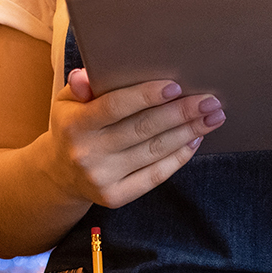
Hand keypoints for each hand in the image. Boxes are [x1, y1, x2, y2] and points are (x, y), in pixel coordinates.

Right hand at [38, 69, 222, 208]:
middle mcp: (87, 153)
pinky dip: (178, 157)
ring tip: (212, 117)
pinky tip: (194, 140)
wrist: (59, 174)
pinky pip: (155, 175)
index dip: (145, 97)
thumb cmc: (72, 127)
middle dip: (181, 114)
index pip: (114, 107)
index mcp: (75, 125)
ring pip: (154, 151)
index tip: (176, 87)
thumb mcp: (67, 102)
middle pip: (142, 129)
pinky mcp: (115, 196)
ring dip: (188, 133)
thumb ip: (80, 86)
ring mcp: (102, 178)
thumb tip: (88, 76)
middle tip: (210, 101)